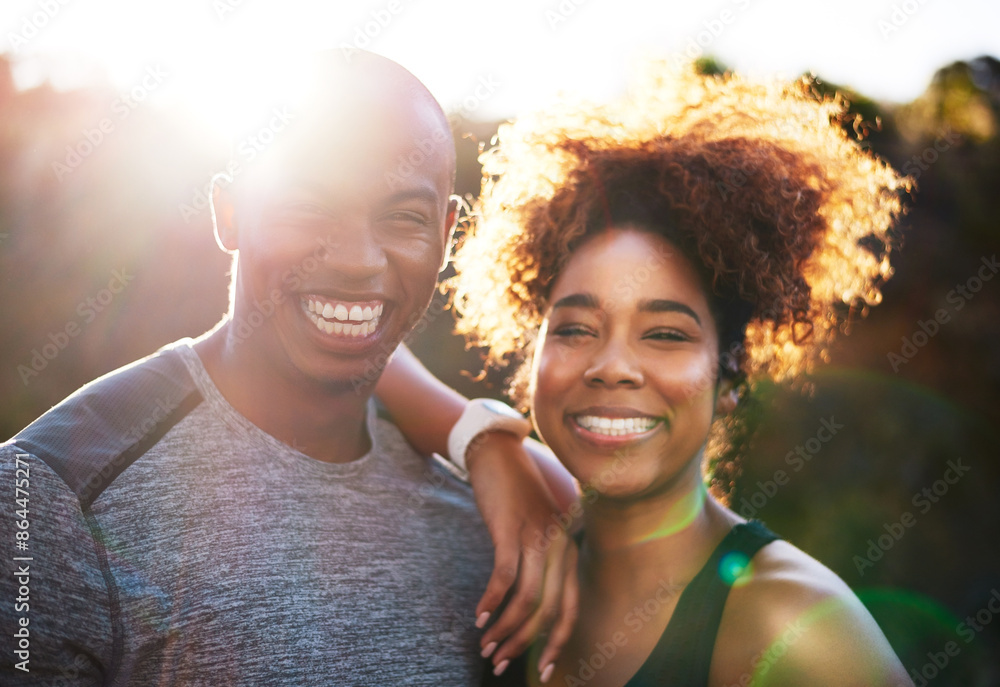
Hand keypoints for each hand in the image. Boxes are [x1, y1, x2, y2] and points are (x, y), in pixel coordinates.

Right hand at [466, 431, 579, 680]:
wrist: (499, 457)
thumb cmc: (518, 500)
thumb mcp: (540, 534)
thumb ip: (543, 566)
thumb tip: (530, 612)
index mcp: (571, 552)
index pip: (570, 610)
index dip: (556, 644)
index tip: (544, 670)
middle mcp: (560, 547)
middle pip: (548, 611)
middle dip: (524, 644)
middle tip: (501, 664)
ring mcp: (536, 538)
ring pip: (526, 599)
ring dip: (504, 628)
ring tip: (486, 645)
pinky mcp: (511, 529)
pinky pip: (504, 575)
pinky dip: (491, 600)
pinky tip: (478, 616)